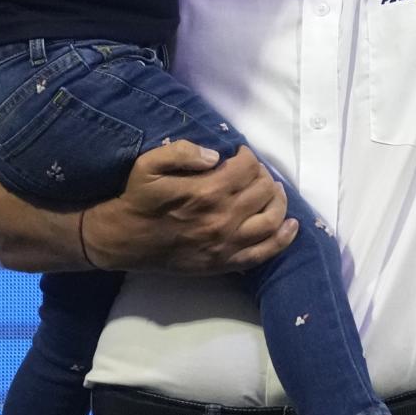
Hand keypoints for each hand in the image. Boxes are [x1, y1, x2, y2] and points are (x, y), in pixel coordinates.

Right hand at [80, 142, 296, 272]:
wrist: (124, 241)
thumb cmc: (138, 199)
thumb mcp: (149, 165)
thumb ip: (183, 151)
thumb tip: (216, 155)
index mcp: (206, 192)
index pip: (247, 168)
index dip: (247, 156)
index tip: (239, 154)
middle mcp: (222, 219)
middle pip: (263, 190)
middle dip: (262, 175)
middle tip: (252, 171)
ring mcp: (226, 244)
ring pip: (271, 219)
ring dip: (278, 200)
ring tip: (272, 190)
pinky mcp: (226, 263)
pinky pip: (264, 252)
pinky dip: (284, 238)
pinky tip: (291, 225)